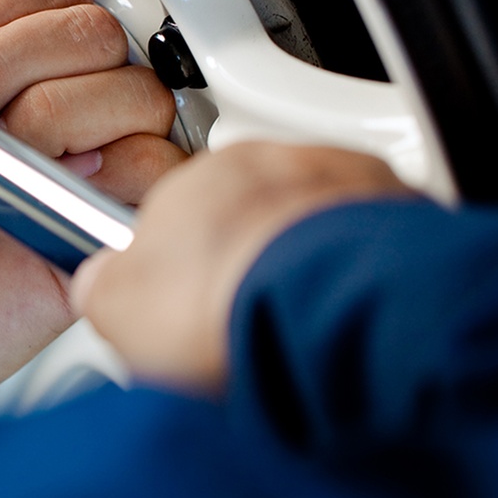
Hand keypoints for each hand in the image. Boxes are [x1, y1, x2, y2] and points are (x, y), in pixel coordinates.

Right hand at [71, 142, 412, 395]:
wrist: (329, 310)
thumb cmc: (230, 304)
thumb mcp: (118, 309)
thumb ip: (103, 287)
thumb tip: (99, 286)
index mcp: (190, 178)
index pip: (176, 214)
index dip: (182, 269)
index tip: (191, 307)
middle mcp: (266, 165)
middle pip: (249, 211)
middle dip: (249, 260)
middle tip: (249, 325)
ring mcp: (334, 181)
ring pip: (313, 220)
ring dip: (307, 264)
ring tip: (304, 332)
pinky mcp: (398, 208)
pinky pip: (373, 239)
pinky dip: (363, 274)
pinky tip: (349, 321)